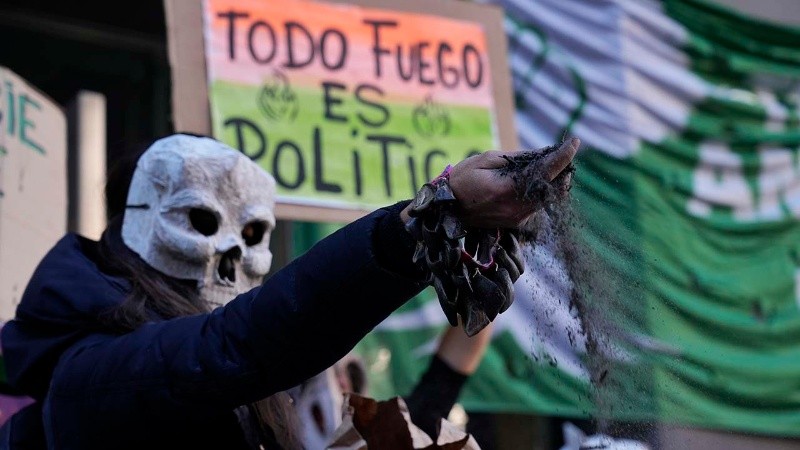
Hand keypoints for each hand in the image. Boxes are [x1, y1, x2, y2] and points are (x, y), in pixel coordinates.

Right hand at [446, 138, 578, 227]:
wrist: (446, 210)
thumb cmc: (462, 180)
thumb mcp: (486, 159)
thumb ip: (516, 158)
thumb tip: (543, 154)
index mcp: (506, 189)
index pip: (545, 172)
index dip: (563, 156)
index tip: (574, 142)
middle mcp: (516, 208)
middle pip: (554, 188)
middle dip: (563, 170)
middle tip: (562, 154)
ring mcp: (518, 218)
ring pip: (548, 198)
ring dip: (554, 180)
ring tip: (550, 165)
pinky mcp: (518, 223)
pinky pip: (538, 205)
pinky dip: (542, 190)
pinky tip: (535, 180)